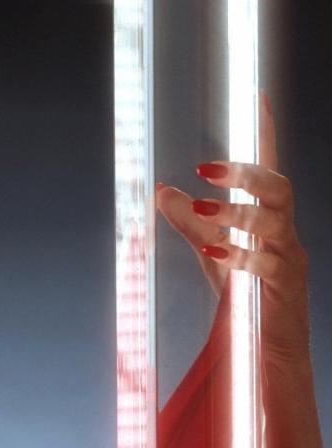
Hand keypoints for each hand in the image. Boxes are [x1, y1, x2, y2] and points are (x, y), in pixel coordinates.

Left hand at [156, 90, 310, 366]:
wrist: (265, 349)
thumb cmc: (244, 292)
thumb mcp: (210, 250)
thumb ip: (190, 221)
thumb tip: (160, 189)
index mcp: (267, 217)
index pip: (269, 166)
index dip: (264, 132)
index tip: (254, 96)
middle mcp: (284, 232)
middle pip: (279, 187)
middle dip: (246, 174)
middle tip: (205, 167)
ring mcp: (289, 259)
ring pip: (276, 222)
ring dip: (237, 212)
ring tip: (202, 207)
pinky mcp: (285, 289)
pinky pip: (269, 265)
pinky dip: (241, 255)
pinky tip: (215, 250)